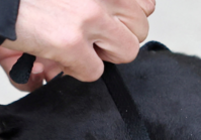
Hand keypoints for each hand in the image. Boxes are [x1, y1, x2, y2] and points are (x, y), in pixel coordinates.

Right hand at [0, 0, 155, 90]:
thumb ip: (82, 10)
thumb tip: (69, 51)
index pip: (144, 2)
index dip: (123, 17)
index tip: (105, 22)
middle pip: (141, 26)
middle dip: (116, 37)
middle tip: (91, 40)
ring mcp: (90, 16)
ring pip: (127, 50)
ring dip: (102, 55)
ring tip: (76, 50)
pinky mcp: (71, 42)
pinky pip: (94, 71)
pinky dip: (76, 71)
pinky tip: (55, 58)